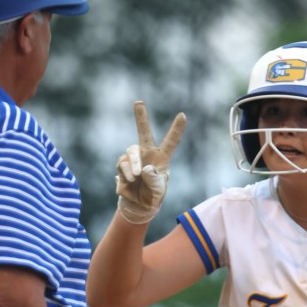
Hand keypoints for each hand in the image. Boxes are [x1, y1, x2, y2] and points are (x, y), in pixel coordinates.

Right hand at [116, 101, 186, 224]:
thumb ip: (154, 179)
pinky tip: (130, 180)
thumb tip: (145, 168)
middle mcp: (148, 154)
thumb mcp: (158, 189)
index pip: (171, 141)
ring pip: (131, 150)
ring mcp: (135, 159)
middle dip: (140, 117)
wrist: (139, 205)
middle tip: (138, 102)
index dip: (176, 129)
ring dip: (134, 163)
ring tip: (137, 176)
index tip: (183, 115)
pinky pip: (123, 163)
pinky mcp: (123, 165)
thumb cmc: (153, 195)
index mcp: (162, 158)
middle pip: (144, 133)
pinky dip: (126, 172)